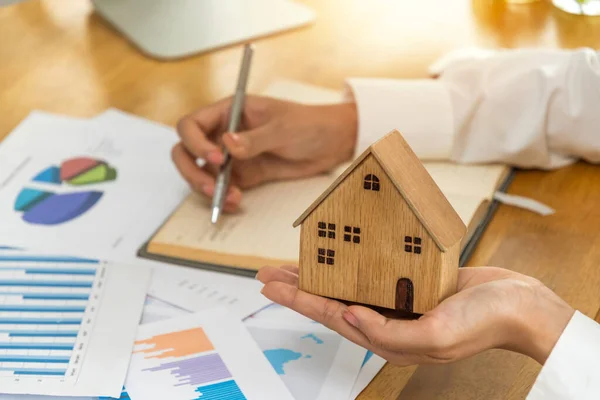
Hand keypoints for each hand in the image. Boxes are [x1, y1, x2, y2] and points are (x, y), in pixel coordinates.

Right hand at [172, 96, 357, 211]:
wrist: (331, 143)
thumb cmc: (308, 124)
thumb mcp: (283, 128)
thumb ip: (255, 138)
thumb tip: (227, 144)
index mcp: (228, 112)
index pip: (191, 125)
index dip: (195, 142)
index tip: (215, 158)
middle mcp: (223, 133)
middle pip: (186, 152)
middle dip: (191, 171)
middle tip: (210, 187)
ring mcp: (231, 157)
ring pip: (201, 174)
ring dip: (208, 189)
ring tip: (231, 198)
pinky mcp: (242, 176)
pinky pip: (222, 189)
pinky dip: (223, 199)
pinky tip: (236, 203)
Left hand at [256, 265, 574, 365]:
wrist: (521, 306)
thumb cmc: (484, 323)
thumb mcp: (437, 335)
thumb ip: (390, 333)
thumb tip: (349, 318)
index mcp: (387, 336)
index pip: (330, 315)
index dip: (298, 300)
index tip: (270, 286)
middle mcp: (388, 319)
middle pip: (331, 300)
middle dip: (299, 287)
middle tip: (270, 273)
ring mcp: (400, 300)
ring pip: (348, 284)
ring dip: (322, 273)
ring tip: (296, 262)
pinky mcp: (413, 282)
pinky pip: (374, 271)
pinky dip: (354, 261)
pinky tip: (344, 253)